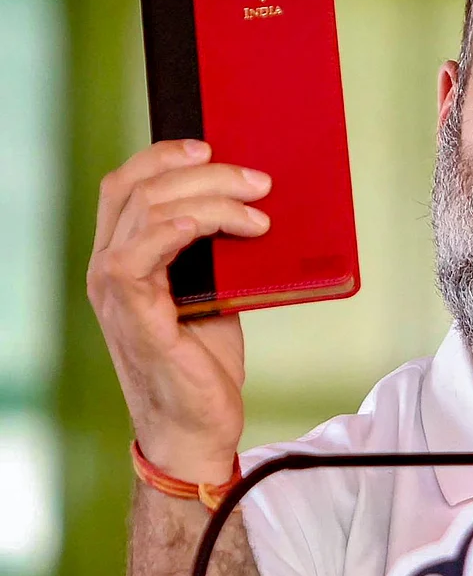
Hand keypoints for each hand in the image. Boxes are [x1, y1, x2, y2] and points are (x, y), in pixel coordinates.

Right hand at [87, 139, 271, 483]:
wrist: (200, 428)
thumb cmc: (205, 364)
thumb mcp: (213, 293)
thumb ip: (214, 253)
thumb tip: (253, 207)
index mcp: (124, 257)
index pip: (127, 184)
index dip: (163, 155)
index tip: (211, 147)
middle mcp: (109, 270)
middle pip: (140, 188)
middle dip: (206, 174)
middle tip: (260, 182)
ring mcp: (116, 294)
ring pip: (146, 212)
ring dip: (209, 199)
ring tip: (258, 211)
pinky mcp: (135, 318)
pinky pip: (136, 258)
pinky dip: (170, 231)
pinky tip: (200, 223)